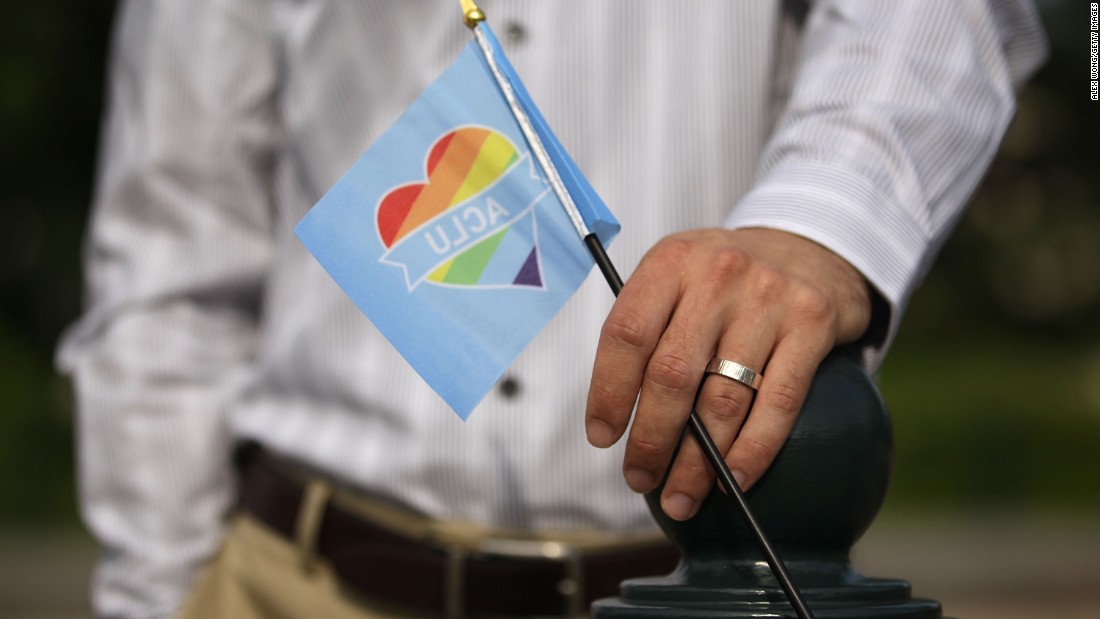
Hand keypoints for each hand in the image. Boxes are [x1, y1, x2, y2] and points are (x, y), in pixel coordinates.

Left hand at [585, 228, 871, 520]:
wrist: (808, 248)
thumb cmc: (724, 282)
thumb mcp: (678, 278)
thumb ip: (648, 330)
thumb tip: (618, 420)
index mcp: (671, 261)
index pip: (626, 333)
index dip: (607, 392)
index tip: (602, 438)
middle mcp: (718, 274)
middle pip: (672, 374)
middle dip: (651, 440)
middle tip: (639, 479)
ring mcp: (769, 297)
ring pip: (723, 398)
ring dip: (698, 461)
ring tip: (681, 497)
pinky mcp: (813, 322)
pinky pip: (778, 403)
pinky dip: (753, 451)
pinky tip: (733, 480)